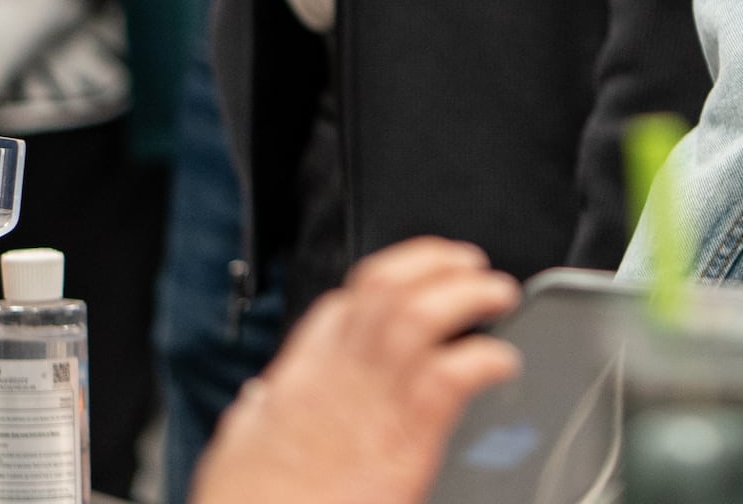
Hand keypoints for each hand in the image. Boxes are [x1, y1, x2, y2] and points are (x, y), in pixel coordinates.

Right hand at [192, 238, 523, 503]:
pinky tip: (502, 362)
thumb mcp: (240, 448)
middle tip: (469, 263)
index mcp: (300, 378)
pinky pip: (452, 377)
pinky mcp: (406, 441)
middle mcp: (338, 376)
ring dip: (468, 293)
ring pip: (422, 315)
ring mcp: (373, 402)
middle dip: (434, 263)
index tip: (412, 278)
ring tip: (497, 292)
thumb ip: (255, 417)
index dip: (385, 280)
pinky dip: (484, 359)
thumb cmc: (255, 501)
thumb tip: (257, 402)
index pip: (343, 305)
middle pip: (387, 289)